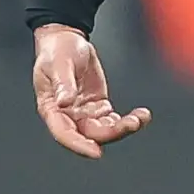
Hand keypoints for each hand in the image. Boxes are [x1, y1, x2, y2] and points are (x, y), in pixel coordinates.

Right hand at [32, 23, 150, 159]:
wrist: (67, 40)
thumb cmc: (56, 52)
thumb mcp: (58, 64)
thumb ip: (63, 84)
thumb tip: (65, 102)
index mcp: (52, 109)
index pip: (64, 133)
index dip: (79, 145)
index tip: (96, 152)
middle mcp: (69, 116)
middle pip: (90, 135)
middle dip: (112, 133)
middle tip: (131, 124)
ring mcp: (85, 113)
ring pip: (105, 130)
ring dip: (123, 128)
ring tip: (141, 118)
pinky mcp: (99, 107)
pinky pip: (114, 121)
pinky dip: (128, 120)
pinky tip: (141, 115)